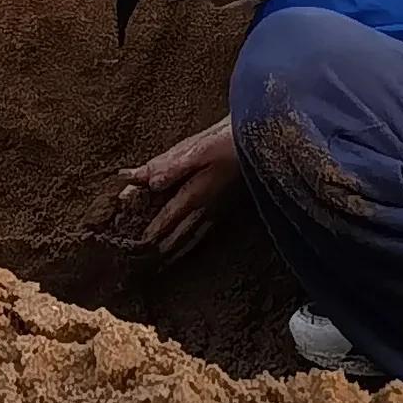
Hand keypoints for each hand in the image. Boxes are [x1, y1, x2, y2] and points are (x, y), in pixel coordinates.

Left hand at [123, 118, 239, 258]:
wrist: (266, 139)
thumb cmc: (233, 141)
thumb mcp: (201, 148)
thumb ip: (173, 166)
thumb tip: (147, 182)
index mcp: (197, 194)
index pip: (168, 219)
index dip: (151, 233)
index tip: (136, 248)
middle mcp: (207, 207)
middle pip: (180, 234)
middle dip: (162, 248)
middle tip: (145, 263)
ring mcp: (219, 208)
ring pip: (194, 236)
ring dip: (177, 248)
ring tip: (164, 262)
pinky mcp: (228, 205)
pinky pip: (205, 230)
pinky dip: (192, 241)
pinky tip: (192, 242)